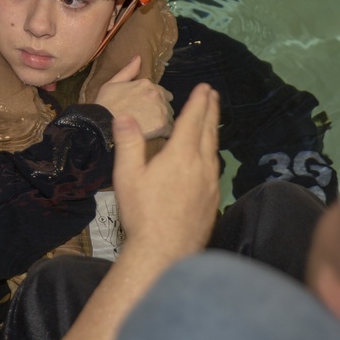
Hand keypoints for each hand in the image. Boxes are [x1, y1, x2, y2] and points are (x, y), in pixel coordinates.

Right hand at [94, 56, 173, 139]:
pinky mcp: (161, 125)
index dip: (154, 101)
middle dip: (160, 110)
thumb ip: (128, 70)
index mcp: (147, 83)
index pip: (161, 92)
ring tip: (150, 128)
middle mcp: (156, 94)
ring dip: (162, 121)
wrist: (101, 124)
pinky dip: (163, 133)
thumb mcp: (112, 83)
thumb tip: (138, 58)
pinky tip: (154, 134)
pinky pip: (169, 129)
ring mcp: (160, 109)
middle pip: (166, 104)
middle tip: (147, 120)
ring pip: (169, 116)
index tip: (146, 109)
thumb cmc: (104, 105)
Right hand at [113, 83, 220, 260]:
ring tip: (210, 124)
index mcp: (180, 155)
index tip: (204, 87)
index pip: (192, 120)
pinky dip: (212, 155)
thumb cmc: (142, 213)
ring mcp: (210, 185)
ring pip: (214, 151)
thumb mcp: (128, 176)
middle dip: (210, 111)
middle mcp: (201, 166)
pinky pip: (214, 170)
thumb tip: (125, 116)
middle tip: (212, 95)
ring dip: (212, 132)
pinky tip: (207, 162)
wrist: (165, 252)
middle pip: (209, 132)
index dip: (198, 102)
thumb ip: (128, 143)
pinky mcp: (213, 201)